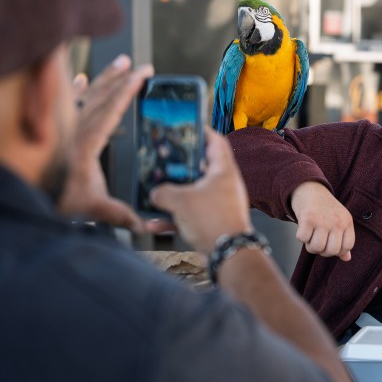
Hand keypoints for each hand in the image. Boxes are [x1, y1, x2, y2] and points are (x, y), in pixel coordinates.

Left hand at [58, 55, 152, 231]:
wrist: (21, 195)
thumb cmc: (52, 199)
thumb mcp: (90, 208)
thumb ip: (118, 215)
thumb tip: (142, 226)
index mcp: (87, 142)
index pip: (113, 108)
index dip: (129, 90)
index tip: (143, 75)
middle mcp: (74, 129)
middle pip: (102, 96)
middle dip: (122, 79)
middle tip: (139, 66)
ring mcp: (62, 126)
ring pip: (86, 94)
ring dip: (104, 78)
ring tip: (119, 63)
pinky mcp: (54, 129)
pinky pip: (65, 101)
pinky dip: (74, 89)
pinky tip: (79, 79)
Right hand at [150, 127, 253, 253]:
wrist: (228, 254)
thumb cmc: (214, 222)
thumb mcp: (180, 200)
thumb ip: (162, 192)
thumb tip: (154, 193)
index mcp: (223, 170)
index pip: (216, 141)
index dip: (202, 131)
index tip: (187, 127)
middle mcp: (224, 184)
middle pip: (200, 167)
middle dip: (179, 166)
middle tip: (164, 160)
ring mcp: (219, 203)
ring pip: (192, 192)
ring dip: (172, 195)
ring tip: (153, 192)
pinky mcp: (212, 221)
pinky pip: (189, 214)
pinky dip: (173, 218)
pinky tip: (153, 224)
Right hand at [290, 182, 353, 260]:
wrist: (309, 188)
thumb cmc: (325, 208)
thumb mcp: (339, 220)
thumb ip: (344, 239)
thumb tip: (347, 258)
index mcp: (347, 221)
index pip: (347, 247)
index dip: (337, 250)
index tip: (330, 243)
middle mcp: (337, 221)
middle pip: (332, 251)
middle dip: (322, 251)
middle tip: (318, 241)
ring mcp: (323, 219)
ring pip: (316, 247)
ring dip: (310, 245)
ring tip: (311, 235)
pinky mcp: (308, 218)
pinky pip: (303, 239)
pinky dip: (300, 237)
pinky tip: (303, 227)